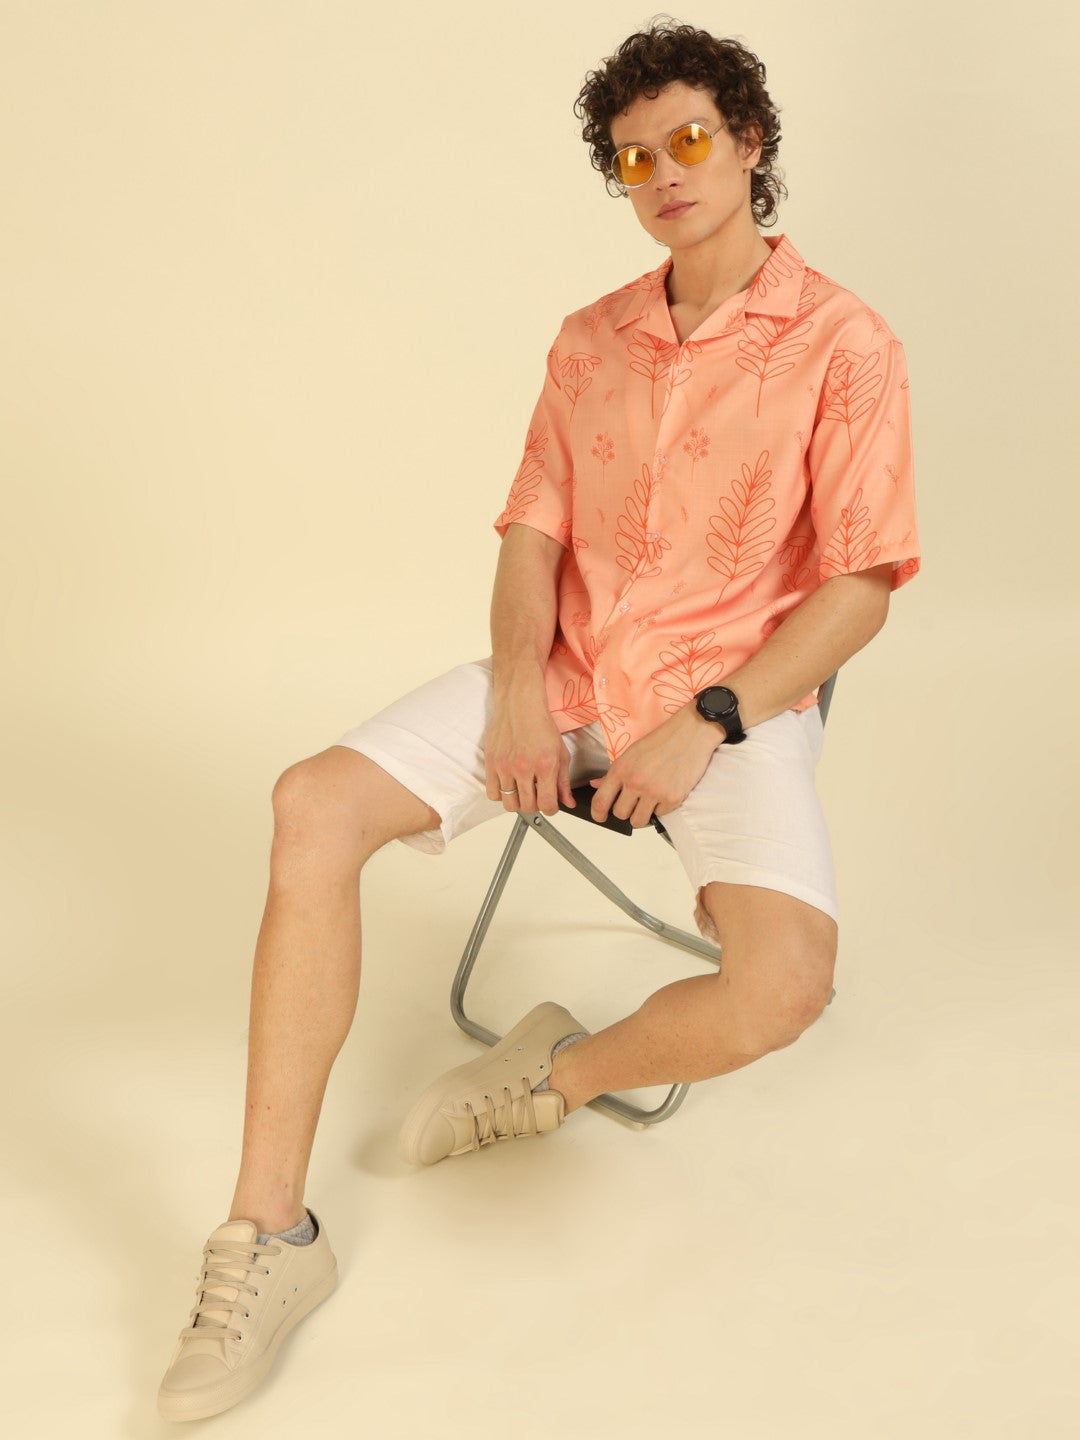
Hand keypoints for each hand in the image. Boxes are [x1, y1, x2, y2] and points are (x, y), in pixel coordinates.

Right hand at [483, 696, 574, 815]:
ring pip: (509, 804)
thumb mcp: (560, 753)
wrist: (519, 706)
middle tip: (536, 795)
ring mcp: (505, 766)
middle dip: (534, 805)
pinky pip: (492, 793)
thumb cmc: (541, 726)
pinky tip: (508, 785)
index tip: (550, 805)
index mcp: (545, 766)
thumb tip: (568, 802)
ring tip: (522, 791)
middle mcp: (524, 768)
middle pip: (527, 807)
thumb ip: (564, 781)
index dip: (551, 809)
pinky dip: (500, 794)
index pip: (547, 805)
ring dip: (517, 802)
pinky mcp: (491, 763)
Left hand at [589, 705, 721, 827]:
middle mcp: (635, 782)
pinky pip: (660, 815)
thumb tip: (596, 785)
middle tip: (634, 801)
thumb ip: (613, 772)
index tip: (601, 817)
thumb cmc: (662, 740)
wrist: (691, 733)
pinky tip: (665, 791)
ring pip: (638, 821)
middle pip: (620, 814)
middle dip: (625, 810)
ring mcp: (654, 792)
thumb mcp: (632, 752)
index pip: (600, 801)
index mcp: (621, 769)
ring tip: (648, 801)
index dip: (598, 814)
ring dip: (641, 814)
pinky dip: (662, 807)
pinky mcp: (673, 799)